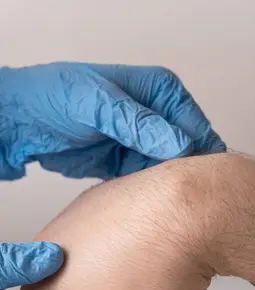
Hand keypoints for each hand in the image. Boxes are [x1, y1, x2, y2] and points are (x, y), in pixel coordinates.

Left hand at [0, 62, 224, 179]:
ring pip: (171, 168)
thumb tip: (177, 142)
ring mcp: (143, 141)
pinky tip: (145, 200)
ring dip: (167, 184)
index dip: (199, 148)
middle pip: (188, 148)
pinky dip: (148, 191)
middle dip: (186, 170)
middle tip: (183, 192)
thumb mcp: (94, 104)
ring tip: (163, 199)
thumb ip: (135, 122)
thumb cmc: (51, 96)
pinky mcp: (127, 162)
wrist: (20, 122)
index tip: (195, 172)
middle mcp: (156, 114)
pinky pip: (149, 180)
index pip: (193, 122)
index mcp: (158, 89)